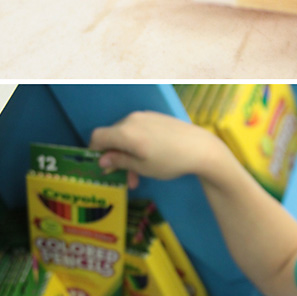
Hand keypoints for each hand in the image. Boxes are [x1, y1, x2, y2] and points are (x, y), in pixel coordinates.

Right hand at [89, 110, 221, 187]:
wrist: (201, 148)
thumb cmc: (170, 161)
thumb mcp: (142, 167)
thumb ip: (119, 162)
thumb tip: (102, 161)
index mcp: (125, 131)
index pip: (97, 136)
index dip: (95, 152)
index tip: (102, 167)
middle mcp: (132, 120)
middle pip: (112, 136)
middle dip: (115, 158)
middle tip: (125, 179)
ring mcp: (145, 116)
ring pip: (126, 135)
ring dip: (128, 154)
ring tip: (138, 176)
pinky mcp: (156, 117)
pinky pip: (139, 130)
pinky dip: (137, 144)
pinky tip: (149, 159)